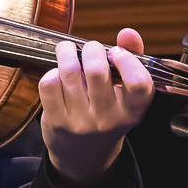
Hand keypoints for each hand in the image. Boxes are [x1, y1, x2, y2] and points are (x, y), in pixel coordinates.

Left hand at [38, 28, 153, 187]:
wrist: (84, 155)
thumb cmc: (107, 113)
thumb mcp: (126, 94)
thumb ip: (132, 60)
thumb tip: (128, 32)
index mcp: (132, 111)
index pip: (138, 84)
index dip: (128, 60)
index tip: (117, 52)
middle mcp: (108, 119)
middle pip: (97, 71)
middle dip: (92, 49)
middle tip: (90, 49)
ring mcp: (81, 122)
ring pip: (70, 73)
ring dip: (67, 52)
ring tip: (68, 50)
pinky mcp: (57, 121)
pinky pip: (49, 85)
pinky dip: (52, 72)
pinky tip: (58, 74)